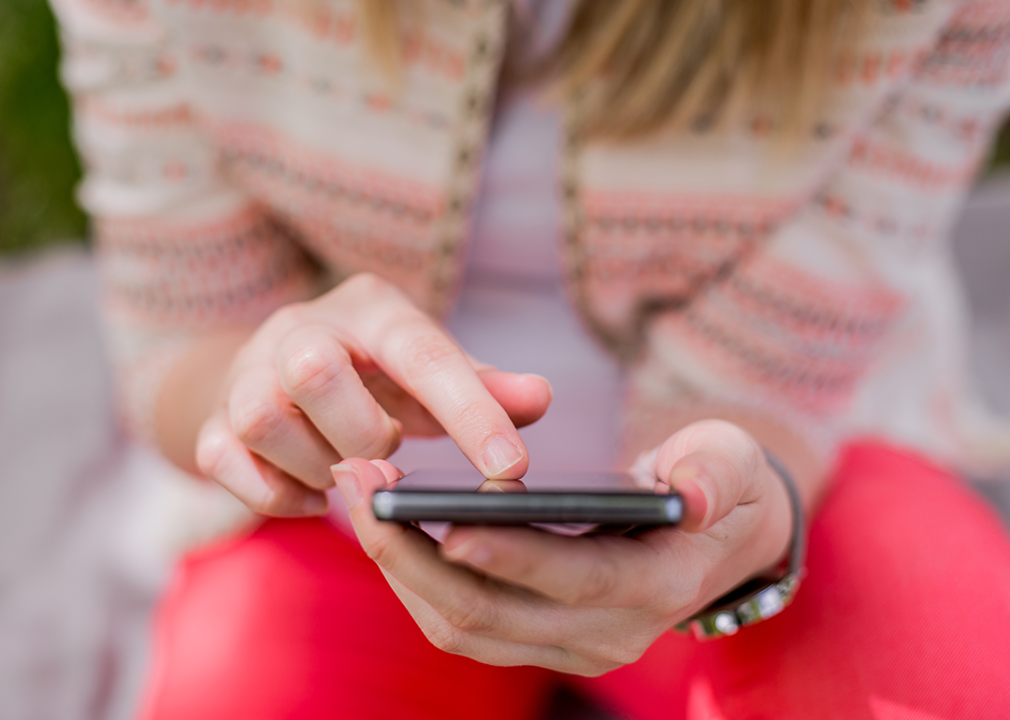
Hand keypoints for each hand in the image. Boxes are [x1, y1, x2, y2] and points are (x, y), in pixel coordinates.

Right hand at [195, 273, 551, 515]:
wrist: (274, 370)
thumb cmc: (372, 374)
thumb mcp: (429, 370)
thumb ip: (483, 387)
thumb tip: (539, 399)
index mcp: (369, 310)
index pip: (423, 354)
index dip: (470, 412)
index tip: (511, 468)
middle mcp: (299, 328)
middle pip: (314, 369)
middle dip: (361, 431)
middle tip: (386, 453)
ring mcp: (245, 373)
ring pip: (263, 418)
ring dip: (319, 464)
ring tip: (348, 470)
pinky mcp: (211, 422)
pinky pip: (225, 460)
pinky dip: (276, 493)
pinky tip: (312, 493)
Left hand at [333, 419, 791, 675]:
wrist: (720, 539)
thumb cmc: (721, 484)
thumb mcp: (734, 462)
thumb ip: (717, 472)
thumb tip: (693, 496)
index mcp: (660, 584)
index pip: (576, 579)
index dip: (512, 555)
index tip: (445, 521)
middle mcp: (610, 632)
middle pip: (494, 613)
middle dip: (416, 556)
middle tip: (360, 485)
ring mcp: (570, 644)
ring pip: (463, 628)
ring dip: (401, 567)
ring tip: (356, 495)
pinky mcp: (537, 638)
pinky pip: (460, 624)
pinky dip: (414, 579)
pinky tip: (384, 525)